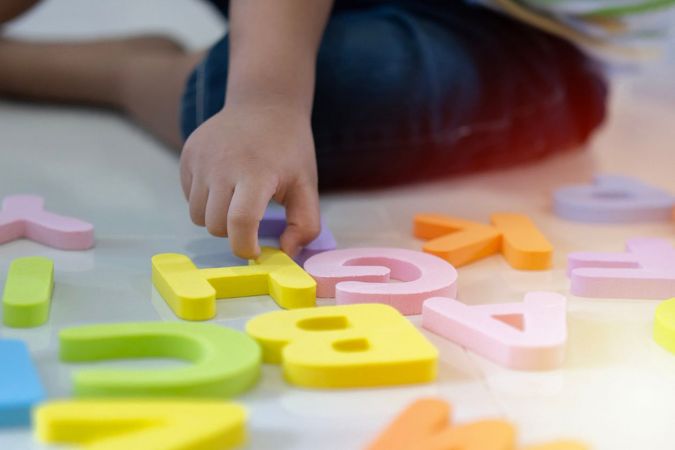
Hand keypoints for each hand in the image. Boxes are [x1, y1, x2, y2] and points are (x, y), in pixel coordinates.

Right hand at [180, 102, 320, 258]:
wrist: (264, 104)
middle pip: (215, 225)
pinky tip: (224, 182)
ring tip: (236, 197)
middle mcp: (222, 165)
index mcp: (256, 173)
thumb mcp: (307, 185)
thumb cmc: (289, 149)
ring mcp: (200, 159)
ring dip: (216, 217)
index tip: (255, 250)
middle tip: (250, 216)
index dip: (244, 246)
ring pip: (197, 215)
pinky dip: (205, 199)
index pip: (239, 222)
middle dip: (233, 232)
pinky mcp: (188, 155)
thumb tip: (286, 252)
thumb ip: (305, 224)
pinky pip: (189, 196)